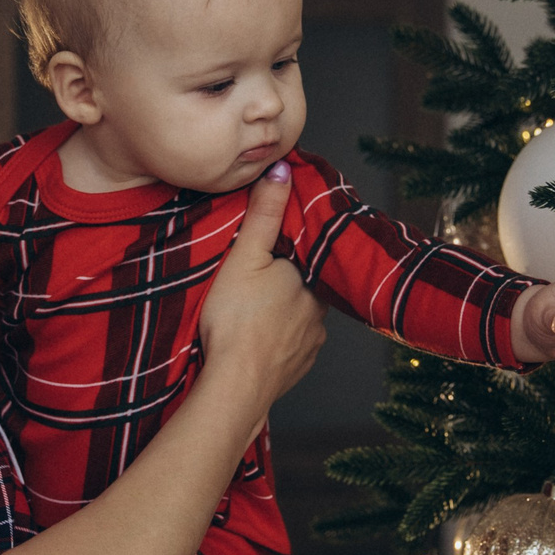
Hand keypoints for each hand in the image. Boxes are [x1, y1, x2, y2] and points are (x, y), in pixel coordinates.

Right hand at [196, 162, 325, 427]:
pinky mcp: (299, 369)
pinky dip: (278, 343)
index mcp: (310, 279)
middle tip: (258, 283)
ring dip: (283, 315)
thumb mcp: (244, 256)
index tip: (273, 250)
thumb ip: (264, 213)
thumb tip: (283, 168)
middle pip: (305, 287)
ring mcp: (311, 344)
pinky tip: (258, 341)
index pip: (308, 254)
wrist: (235, 385)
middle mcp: (320, 312)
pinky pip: (293, 348)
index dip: (291, 249)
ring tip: (254, 313)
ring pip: (301, 319)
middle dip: (286, 283)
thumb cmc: (235, 318)